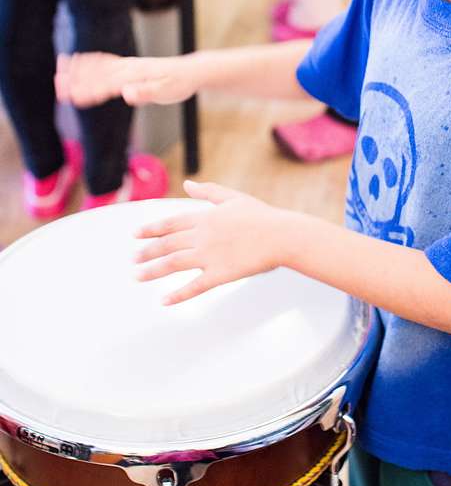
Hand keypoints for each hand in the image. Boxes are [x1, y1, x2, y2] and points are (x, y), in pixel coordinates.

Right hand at [55, 52, 198, 107]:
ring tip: (59, 71)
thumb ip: (146, 92)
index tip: (72, 98)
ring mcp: (127, 65)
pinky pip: (104, 61)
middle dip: (76, 80)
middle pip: (97, 74)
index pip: (107, 85)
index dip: (89, 91)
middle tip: (56, 87)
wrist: (189, 71)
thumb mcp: (166, 92)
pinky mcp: (128, 66)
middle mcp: (127, 68)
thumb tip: (127, 93)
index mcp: (134, 76)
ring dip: (78, 69)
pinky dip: (89, 61)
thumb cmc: (178, 84)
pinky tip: (77, 61)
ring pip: (97, 66)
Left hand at [134, 180, 289, 303]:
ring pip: (173, 264)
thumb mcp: (232, 197)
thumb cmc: (261, 216)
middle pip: (167, 244)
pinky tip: (164, 301)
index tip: (135, 235)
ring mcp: (209, 256)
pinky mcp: (220, 274)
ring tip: (137, 276)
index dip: (150, 229)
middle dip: (147, 252)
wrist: (282, 235)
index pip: (170, 223)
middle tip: (133, 260)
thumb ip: (208, 192)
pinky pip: (194, 286)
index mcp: (205, 217)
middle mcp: (202, 236)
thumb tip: (187, 184)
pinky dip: (178, 295)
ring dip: (152, 271)